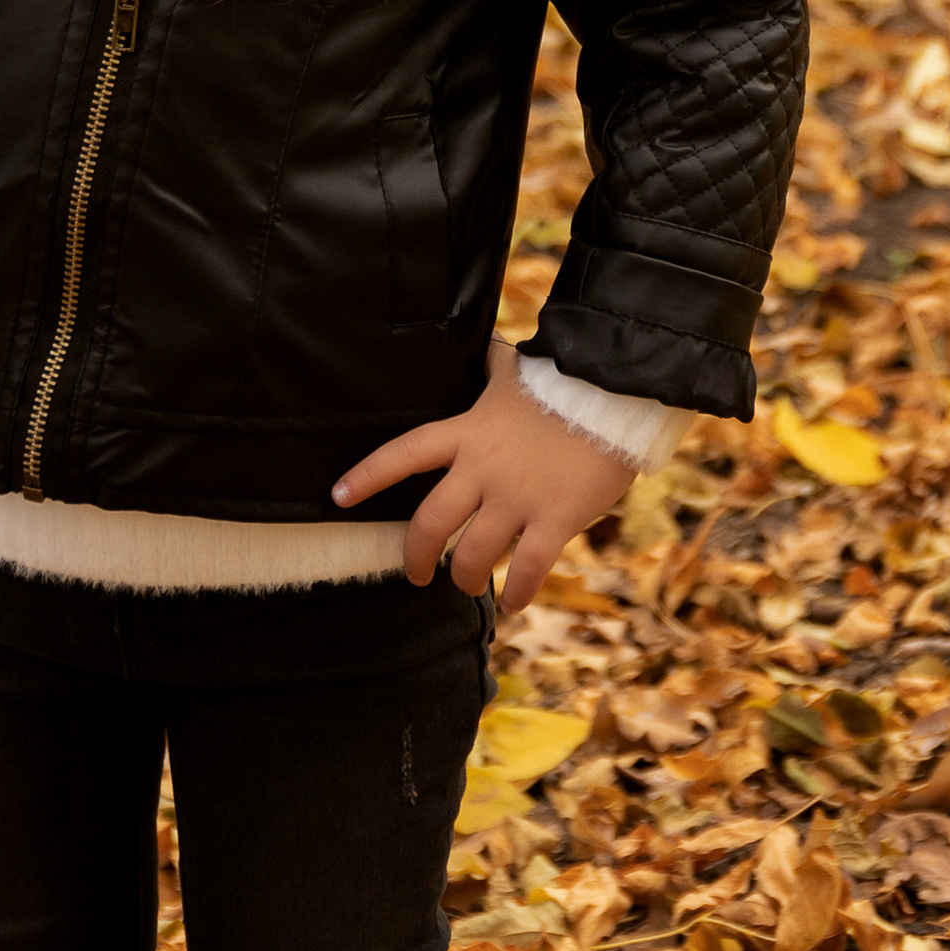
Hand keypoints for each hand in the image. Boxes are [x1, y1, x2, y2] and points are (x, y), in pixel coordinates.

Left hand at [332, 341, 642, 615]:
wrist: (611, 393)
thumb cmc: (562, 381)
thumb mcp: (515, 372)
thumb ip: (494, 367)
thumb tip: (489, 346)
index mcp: (466, 431)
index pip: (403, 453)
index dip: (367, 476)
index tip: (338, 496)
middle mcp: (482, 468)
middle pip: (430, 522)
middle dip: (415, 556)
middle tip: (415, 575)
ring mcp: (517, 497)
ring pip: (473, 554)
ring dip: (465, 578)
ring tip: (467, 585)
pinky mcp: (554, 519)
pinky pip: (526, 570)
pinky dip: (515, 594)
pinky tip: (510, 604)